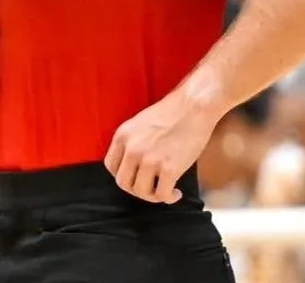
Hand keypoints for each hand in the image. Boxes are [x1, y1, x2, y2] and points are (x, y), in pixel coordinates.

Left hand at [104, 90, 218, 203]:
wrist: (194, 106)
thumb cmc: (171, 112)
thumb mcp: (140, 123)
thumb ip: (132, 142)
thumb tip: (131, 166)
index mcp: (123, 135)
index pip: (111, 166)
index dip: (123, 175)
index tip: (135, 177)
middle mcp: (132, 149)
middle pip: (123, 183)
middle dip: (136, 188)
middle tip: (151, 186)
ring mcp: (150, 160)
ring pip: (141, 192)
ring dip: (153, 196)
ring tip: (164, 190)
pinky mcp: (169, 169)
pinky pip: (162, 195)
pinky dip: (169, 198)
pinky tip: (176, 193)